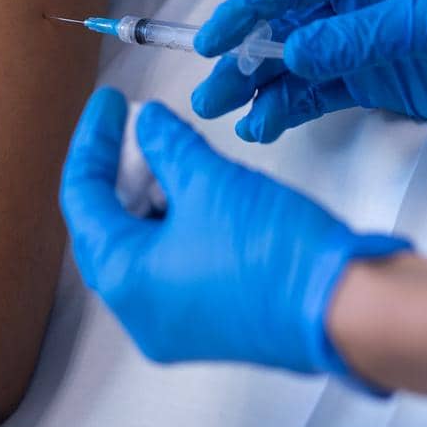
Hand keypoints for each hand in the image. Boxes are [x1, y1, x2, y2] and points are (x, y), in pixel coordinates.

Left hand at [60, 87, 409, 386]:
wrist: (345, 308)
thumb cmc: (273, 252)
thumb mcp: (208, 179)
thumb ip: (167, 144)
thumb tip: (145, 123)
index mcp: (124, 281)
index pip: (82, 199)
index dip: (92, 141)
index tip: (107, 103)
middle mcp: (140, 314)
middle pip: (105, 226)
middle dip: (117, 169)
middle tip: (131, 123)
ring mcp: (176, 323)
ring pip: (141, 244)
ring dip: (148, 193)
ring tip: (167, 146)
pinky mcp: (211, 322)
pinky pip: (171, 262)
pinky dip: (173, 220)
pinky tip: (194, 184)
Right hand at [191, 0, 426, 142]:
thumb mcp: (423, 24)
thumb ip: (353, 38)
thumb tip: (289, 54)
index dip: (245, 12)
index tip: (210, 41)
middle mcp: (352, 4)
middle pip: (281, 29)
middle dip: (241, 58)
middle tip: (209, 92)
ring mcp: (359, 46)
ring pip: (293, 66)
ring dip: (259, 89)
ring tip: (227, 116)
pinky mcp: (372, 83)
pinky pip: (317, 93)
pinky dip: (288, 109)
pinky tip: (265, 126)